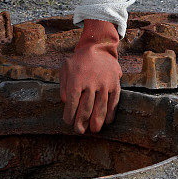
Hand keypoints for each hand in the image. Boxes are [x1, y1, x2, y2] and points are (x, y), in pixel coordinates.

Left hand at [59, 19, 121, 133]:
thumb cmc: (79, 61)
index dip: (69, 115)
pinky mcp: (114, 85)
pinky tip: (107, 121)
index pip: (71, 103)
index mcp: (76, 79)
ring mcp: (104, 84)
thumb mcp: (66, 68)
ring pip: (100, 108)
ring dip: (97, 121)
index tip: (68, 122)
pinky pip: (113, 102)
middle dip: (81, 122)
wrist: (99, 47)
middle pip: (85, 108)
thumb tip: (65, 102)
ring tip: (94, 130)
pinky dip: (110, 113)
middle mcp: (91, 83)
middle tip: (79, 131)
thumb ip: (63, 85)